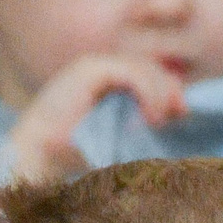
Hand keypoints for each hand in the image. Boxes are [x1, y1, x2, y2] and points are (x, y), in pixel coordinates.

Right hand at [6, 54, 188, 184]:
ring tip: (158, 121)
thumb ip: (144, 124)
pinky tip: (151, 113)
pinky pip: (129, 71)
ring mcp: (94, 66)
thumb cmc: (77, 155)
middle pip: (149, 68)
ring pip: (142, 68)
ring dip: (159, 93)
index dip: (169, 90)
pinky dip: (146, 90)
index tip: (182, 113)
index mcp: (108, 84)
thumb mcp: (122, 138)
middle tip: (180, 113)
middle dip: (169, 89)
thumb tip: (180, 113)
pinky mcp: (89, 69)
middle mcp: (101, 70)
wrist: (40, 156)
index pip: (149, 76)